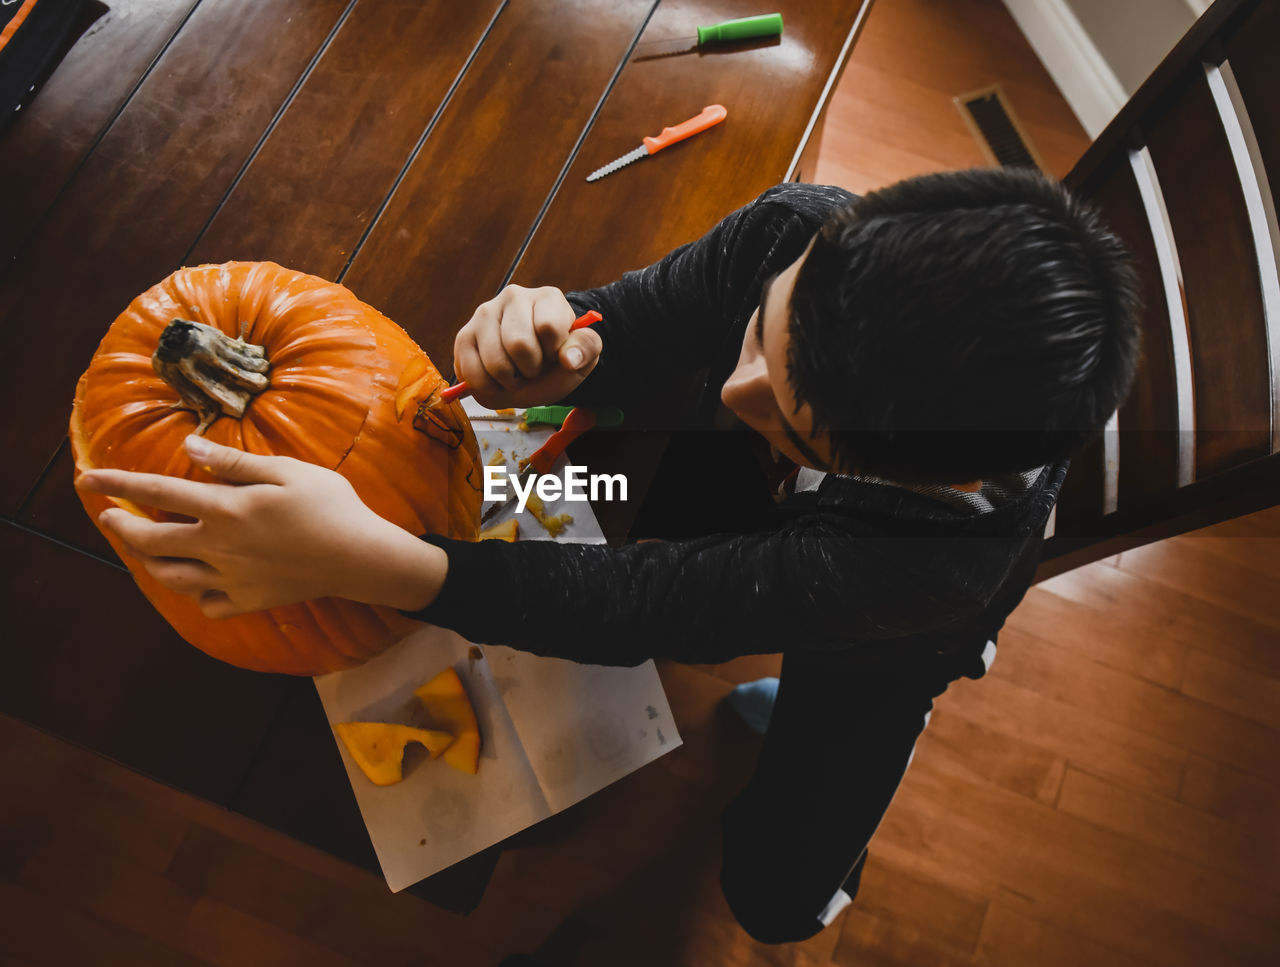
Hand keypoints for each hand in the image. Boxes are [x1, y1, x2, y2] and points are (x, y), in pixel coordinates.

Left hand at [77, 436, 446, 617]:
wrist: (361, 558)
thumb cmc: (330, 506)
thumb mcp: (287, 471)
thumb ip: (234, 463)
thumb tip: (190, 446)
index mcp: (226, 508)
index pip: (158, 492)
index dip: (118, 484)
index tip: (87, 478)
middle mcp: (219, 546)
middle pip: (151, 541)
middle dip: (121, 527)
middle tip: (109, 516)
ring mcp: (232, 578)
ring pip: (171, 577)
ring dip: (148, 561)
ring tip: (142, 549)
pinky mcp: (250, 600)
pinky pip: (208, 603)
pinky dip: (194, 594)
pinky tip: (196, 582)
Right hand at [453, 285, 601, 408]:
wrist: (531, 372)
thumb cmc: (556, 362)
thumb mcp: (581, 358)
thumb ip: (586, 350)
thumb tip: (568, 358)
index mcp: (548, 298)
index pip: (548, 327)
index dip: (554, 353)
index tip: (555, 355)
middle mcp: (514, 297)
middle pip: (519, 344)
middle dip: (530, 370)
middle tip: (533, 368)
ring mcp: (485, 314)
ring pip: (495, 361)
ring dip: (509, 381)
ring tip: (516, 374)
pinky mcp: (464, 335)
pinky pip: (472, 371)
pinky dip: (488, 387)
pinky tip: (497, 379)